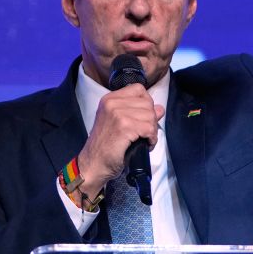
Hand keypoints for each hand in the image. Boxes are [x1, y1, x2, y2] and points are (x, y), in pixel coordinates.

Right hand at [76, 84, 164, 198]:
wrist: (93, 163)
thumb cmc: (105, 146)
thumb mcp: (118, 123)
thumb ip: (138, 112)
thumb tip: (160, 108)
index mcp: (109, 99)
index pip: (139, 89)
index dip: (146, 104)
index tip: (143, 117)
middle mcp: (112, 103)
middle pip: (147, 103)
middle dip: (151, 119)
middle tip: (144, 133)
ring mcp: (118, 114)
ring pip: (151, 116)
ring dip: (152, 131)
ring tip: (144, 139)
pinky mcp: (124, 127)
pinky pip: (149, 128)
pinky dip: (152, 138)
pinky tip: (145, 144)